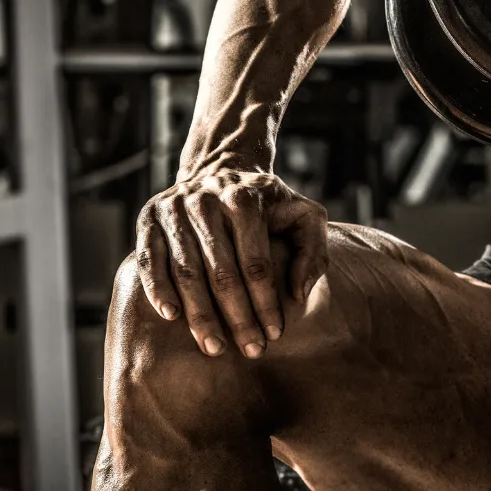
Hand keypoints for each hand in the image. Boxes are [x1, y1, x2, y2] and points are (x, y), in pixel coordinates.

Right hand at [135, 168, 327, 357]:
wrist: (222, 169)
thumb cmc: (269, 204)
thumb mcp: (304, 216)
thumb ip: (314, 251)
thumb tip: (298, 293)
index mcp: (246, 199)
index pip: (257, 263)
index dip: (266, 302)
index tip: (275, 334)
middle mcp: (206, 202)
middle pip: (222, 272)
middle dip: (237, 317)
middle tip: (250, 350)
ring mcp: (173, 210)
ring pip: (186, 272)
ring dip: (199, 315)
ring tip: (214, 347)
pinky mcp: (148, 219)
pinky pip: (148, 261)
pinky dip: (158, 290)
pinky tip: (172, 317)